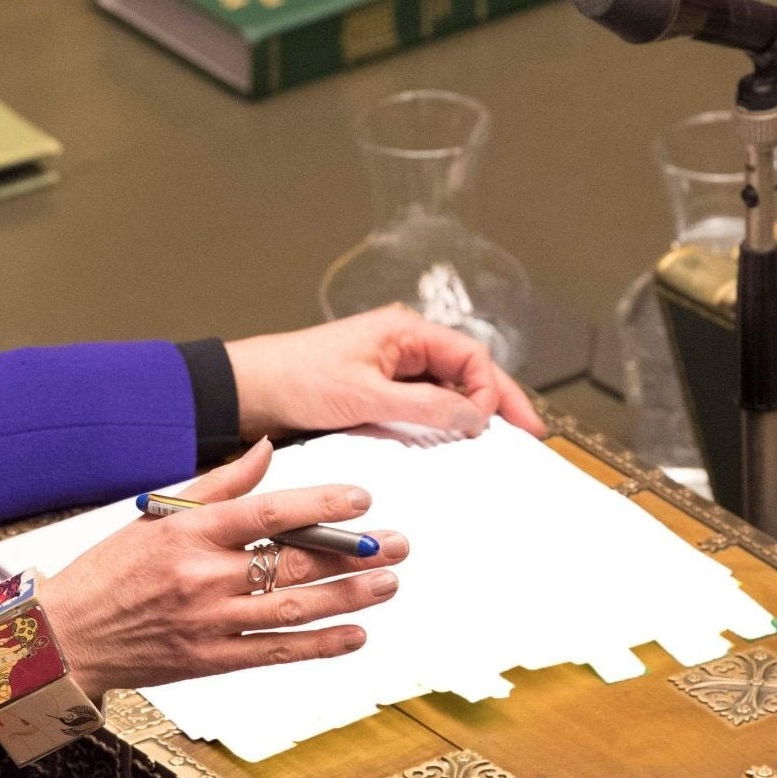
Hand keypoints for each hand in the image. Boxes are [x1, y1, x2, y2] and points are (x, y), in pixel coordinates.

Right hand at [34, 439, 409, 702]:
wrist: (65, 637)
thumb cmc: (108, 571)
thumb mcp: (156, 516)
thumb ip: (218, 484)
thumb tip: (266, 450)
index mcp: (188, 532)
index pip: (268, 513)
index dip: (320, 505)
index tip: (360, 499)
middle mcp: (202, 576)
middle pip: (294, 562)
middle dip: (354, 553)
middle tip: (397, 543)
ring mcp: (210, 622)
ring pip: (296, 607)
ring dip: (350, 596)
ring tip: (389, 582)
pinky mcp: (211, 660)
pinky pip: (278, 651)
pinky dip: (321, 644)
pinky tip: (356, 634)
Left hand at [224, 305, 545, 440]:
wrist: (249, 392)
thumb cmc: (296, 378)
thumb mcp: (366, 395)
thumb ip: (425, 405)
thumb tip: (475, 416)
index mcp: (405, 331)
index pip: (471, 356)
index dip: (492, 390)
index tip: (497, 426)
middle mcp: (403, 346)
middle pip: (466, 372)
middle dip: (495, 402)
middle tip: (527, 435)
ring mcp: (391, 370)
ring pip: (445, 392)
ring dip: (465, 417)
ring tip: (488, 447)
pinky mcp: (376, 393)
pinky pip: (420, 408)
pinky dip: (437, 426)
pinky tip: (446, 446)